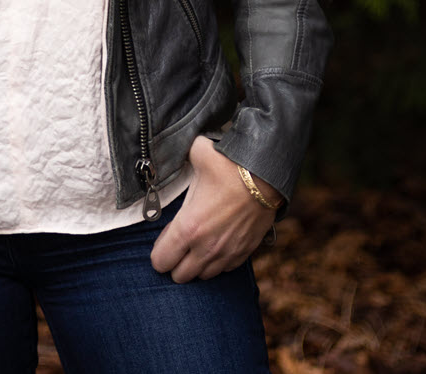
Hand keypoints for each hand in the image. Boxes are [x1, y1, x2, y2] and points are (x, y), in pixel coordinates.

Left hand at [148, 136, 277, 282]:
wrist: (268, 177)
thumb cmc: (229, 166)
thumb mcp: (197, 155)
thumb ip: (180, 156)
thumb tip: (174, 149)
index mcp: (188, 228)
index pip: (160, 261)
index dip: (158, 252)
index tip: (164, 239)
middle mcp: (205, 248)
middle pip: (179, 276)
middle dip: (175, 262)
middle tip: (179, 244)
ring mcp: (226, 254)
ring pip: (202, 276)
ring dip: (196, 264)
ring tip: (198, 244)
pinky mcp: (244, 253)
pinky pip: (224, 270)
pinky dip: (217, 262)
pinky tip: (217, 244)